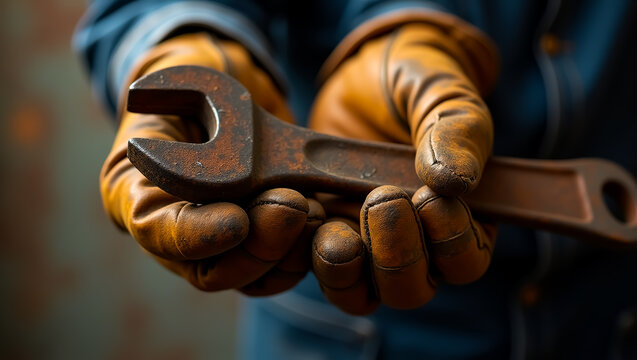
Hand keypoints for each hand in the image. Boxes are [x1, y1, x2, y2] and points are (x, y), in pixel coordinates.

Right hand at [101, 33, 323, 294]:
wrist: (231, 100)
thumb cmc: (200, 88)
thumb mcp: (182, 80)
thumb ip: (175, 90)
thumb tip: (150, 99)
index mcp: (138, 197)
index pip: (157, 232)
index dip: (197, 236)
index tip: (237, 221)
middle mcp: (178, 236)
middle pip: (211, 272)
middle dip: (257, 246)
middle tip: (292, 204)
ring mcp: (221, 247)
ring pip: (252, 279)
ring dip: (288, 250)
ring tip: (310, 207)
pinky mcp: (261, 245)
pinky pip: (284, 268)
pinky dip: (306, 248)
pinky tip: (320, 215)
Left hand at [308, 18, 497, 313]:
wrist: (363, 76)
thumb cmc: (416, 84)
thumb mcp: (441, 95)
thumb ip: (456, 132)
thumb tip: (455, 182)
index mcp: (457, 219)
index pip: (464, 263)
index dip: (451, 243)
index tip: (430, 198)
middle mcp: (412, 243)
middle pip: (408, 290)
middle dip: (395, 255)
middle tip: (382, 199)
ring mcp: (362, 242)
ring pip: (357, 292)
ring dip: (343, 267)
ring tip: (334, 223)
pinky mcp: (321, 231)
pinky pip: (308, 265)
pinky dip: (300, 250)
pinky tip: (301, 207)